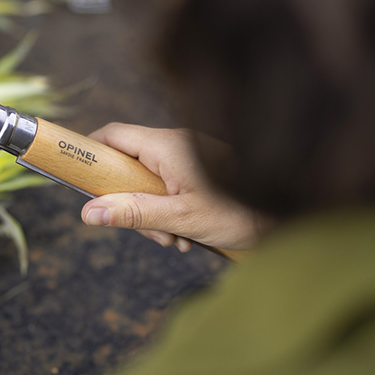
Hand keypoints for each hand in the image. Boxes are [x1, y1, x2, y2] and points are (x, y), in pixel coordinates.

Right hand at [79, 124, 265, 250]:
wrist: (294, 214)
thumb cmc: (242, 211)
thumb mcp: (180, 218)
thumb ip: (132, 213)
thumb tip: (87, 213)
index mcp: (167, 145)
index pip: (113, 134)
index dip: (90, 151)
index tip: (79, 177)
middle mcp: (176, 144)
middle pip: (129, 164)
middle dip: (129, 201)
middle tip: (146, 231)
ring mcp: (190, 157)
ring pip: (150, 181)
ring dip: (152, 213)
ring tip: (174, 240)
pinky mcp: (201, 170)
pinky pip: (170, 186)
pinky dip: (170, 211)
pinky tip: (187, 236)